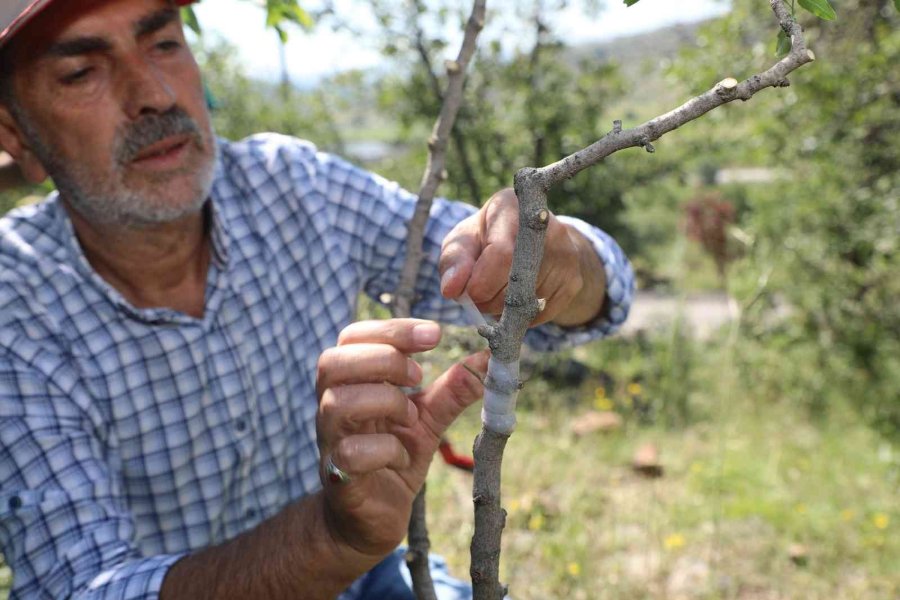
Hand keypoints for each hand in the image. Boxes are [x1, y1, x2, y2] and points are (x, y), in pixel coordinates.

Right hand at [316, 318, 487, 557]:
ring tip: (411, 417)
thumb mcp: (429, 418)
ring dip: (385, 402)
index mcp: (351, 382)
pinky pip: (350, 453)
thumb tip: (490, 358)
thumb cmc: (394, 457)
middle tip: (419, 377)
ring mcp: (330, 441)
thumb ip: (452, 389)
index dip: (392, 329)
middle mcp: (332, 405)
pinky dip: (384, 450)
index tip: (434, 334)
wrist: (372, 517)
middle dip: (384, 360)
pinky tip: (402, 457)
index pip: (353, 336)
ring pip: (338, 403)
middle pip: (333, 362)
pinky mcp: (337, 477)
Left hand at [439, 188, 604, 325]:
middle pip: (515, 283)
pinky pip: (541, 313)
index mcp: (514, 208)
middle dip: (488, 300)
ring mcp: (566, 254)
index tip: (468, 294)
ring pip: (527, 303)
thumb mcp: (463, 241)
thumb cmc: (486, 238)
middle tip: (479, 296)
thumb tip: (451, 289)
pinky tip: (516, 298)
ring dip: (503, 310)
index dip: (481, 283)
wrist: (531, 240)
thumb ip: (453, 262)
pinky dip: (521, 316)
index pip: (502, 254)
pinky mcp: (574, 280)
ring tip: (499, 292)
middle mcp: (548, 228)